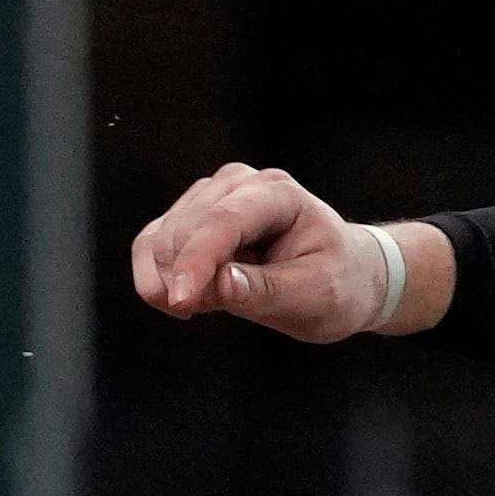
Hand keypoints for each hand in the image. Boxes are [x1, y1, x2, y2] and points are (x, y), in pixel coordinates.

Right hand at [129, 160, 420, 341]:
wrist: (344, 277)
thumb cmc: (339, 285)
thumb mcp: (316, 297)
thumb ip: (268, 290)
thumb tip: (219, 284)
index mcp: (279, 195)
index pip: (224, 221)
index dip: (196, 261)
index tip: (181, 301)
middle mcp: (239, 184)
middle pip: (185, 230)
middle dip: (186, 279)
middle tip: (212, 311)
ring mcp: (210, 197)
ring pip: (161, 238)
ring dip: (171, 281)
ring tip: (211, 306)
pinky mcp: (188, 218)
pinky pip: (150, 246)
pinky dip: (156, 279)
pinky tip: (186, 302)